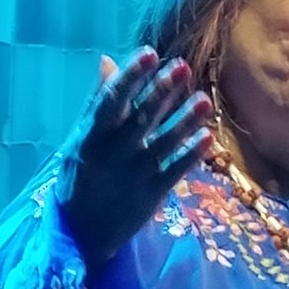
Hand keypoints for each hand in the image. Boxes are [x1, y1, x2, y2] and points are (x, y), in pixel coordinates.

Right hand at [54, 49, 212, 269]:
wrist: (80, 235)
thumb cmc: (81, 176)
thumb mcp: (80, 139)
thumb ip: (96, 101)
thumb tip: (107, 60)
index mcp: (90, 137)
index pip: (110, 102)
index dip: (130, 77)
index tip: (149, 53)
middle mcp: (112, 155)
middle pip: (139, 119)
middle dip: (160, 92)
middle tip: (182, 66)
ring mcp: (133, 176)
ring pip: (162, 145)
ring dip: (184, 121)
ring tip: (204, 99)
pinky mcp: (151, 195)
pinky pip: (174, 172)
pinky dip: (191, 155)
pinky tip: (208, 136)